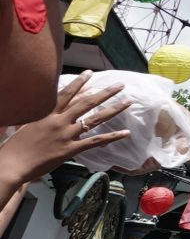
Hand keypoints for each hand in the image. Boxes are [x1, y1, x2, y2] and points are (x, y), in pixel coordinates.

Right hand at [0, 74, 133, 192]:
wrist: (11, 165)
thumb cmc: (12, 148)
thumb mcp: (22, 126)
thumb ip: (33, 117)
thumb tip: (36, 111)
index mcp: (46, 114)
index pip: (66, 94)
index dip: (79, 82)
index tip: (90, 73)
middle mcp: (59, 121)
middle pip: (87, 103)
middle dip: (105, 92)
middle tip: (120, 85)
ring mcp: (67, 135)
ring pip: (95, 118)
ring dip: (114, 109)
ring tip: (128, 101)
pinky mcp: (70, 149)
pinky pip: (95, 141)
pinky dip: (112, 137)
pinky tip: (125, 133)